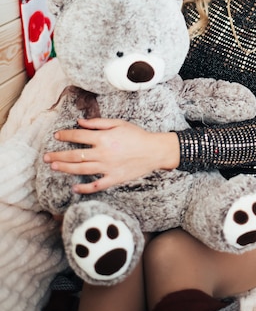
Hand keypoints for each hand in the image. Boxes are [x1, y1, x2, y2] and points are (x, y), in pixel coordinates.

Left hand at [44, 118, 179, 193]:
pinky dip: (85, 188)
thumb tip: (79, 122)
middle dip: (58, 155)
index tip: (56, 136)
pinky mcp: (114, 178)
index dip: (65, 136)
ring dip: (65, 169)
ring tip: (54, 167)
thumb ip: (98, 123)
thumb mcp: (118, 123)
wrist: (154, 151)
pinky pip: (96, 186)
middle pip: (75, 155)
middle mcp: (102, 153)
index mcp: (103, 138)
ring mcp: (107, 168)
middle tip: (46, 157)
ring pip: (81, 170)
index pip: (78, 137)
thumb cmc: (137, 135)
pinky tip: (74, 188)